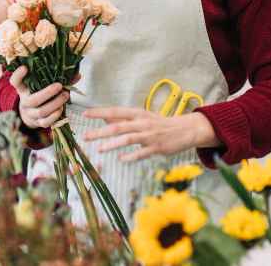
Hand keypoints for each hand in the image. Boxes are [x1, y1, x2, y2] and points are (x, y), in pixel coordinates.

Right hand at [10, 65, 70, 129]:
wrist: (31, 114)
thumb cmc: (40, 94)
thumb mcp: (42, 85)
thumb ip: (59, 78)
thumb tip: (78, 74)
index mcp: (23, 89)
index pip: (15, 82)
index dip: (18, 75)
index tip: (25, 67)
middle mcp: (24, 101)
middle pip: (32, 100)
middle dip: (47, 93)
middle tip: (59, 85)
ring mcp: (30, 114)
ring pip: (41, 111)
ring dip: (55, 103)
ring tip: (65, 95)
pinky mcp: (37, 123)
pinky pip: (46, 122)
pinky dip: (55, 116)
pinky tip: (61, 109)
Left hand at [82, 107, 219, 162]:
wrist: (185, 130)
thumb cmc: (159, 123)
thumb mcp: (141, 117)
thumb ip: (123, 119)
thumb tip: (104, 117)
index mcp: (138, 114)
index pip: (115, 111)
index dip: (100, 112)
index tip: (85, 114)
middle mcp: (142, 123)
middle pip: (118, 126)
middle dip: (101, 131)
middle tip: (85, 136)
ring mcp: (150, 136)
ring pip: (129, 139)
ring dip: (113, 144)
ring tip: (99, 149)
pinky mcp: (157, 148)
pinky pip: (142, 153)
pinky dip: (131, 156)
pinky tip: (121, 159)